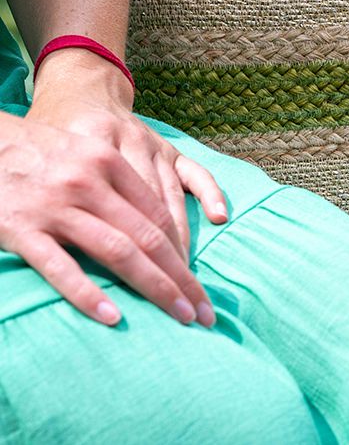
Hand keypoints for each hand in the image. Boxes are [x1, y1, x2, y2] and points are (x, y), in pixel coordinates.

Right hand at [0, 48, 226, 326]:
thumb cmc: (45, 152)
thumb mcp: (91, 155)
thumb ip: (125, 187)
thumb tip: (163, 230)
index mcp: (111, 163)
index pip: (160, 215)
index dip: (185, 253)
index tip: (199, 285)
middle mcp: (90, 183)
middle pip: (148, 237)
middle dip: (181, 278)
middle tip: (204, 313)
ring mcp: (57, 207)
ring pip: (117, 252)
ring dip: (154, 288)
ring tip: (178, 318)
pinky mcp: (22, 230)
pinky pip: (61, 267)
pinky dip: (88, 293)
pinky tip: (113, 316)